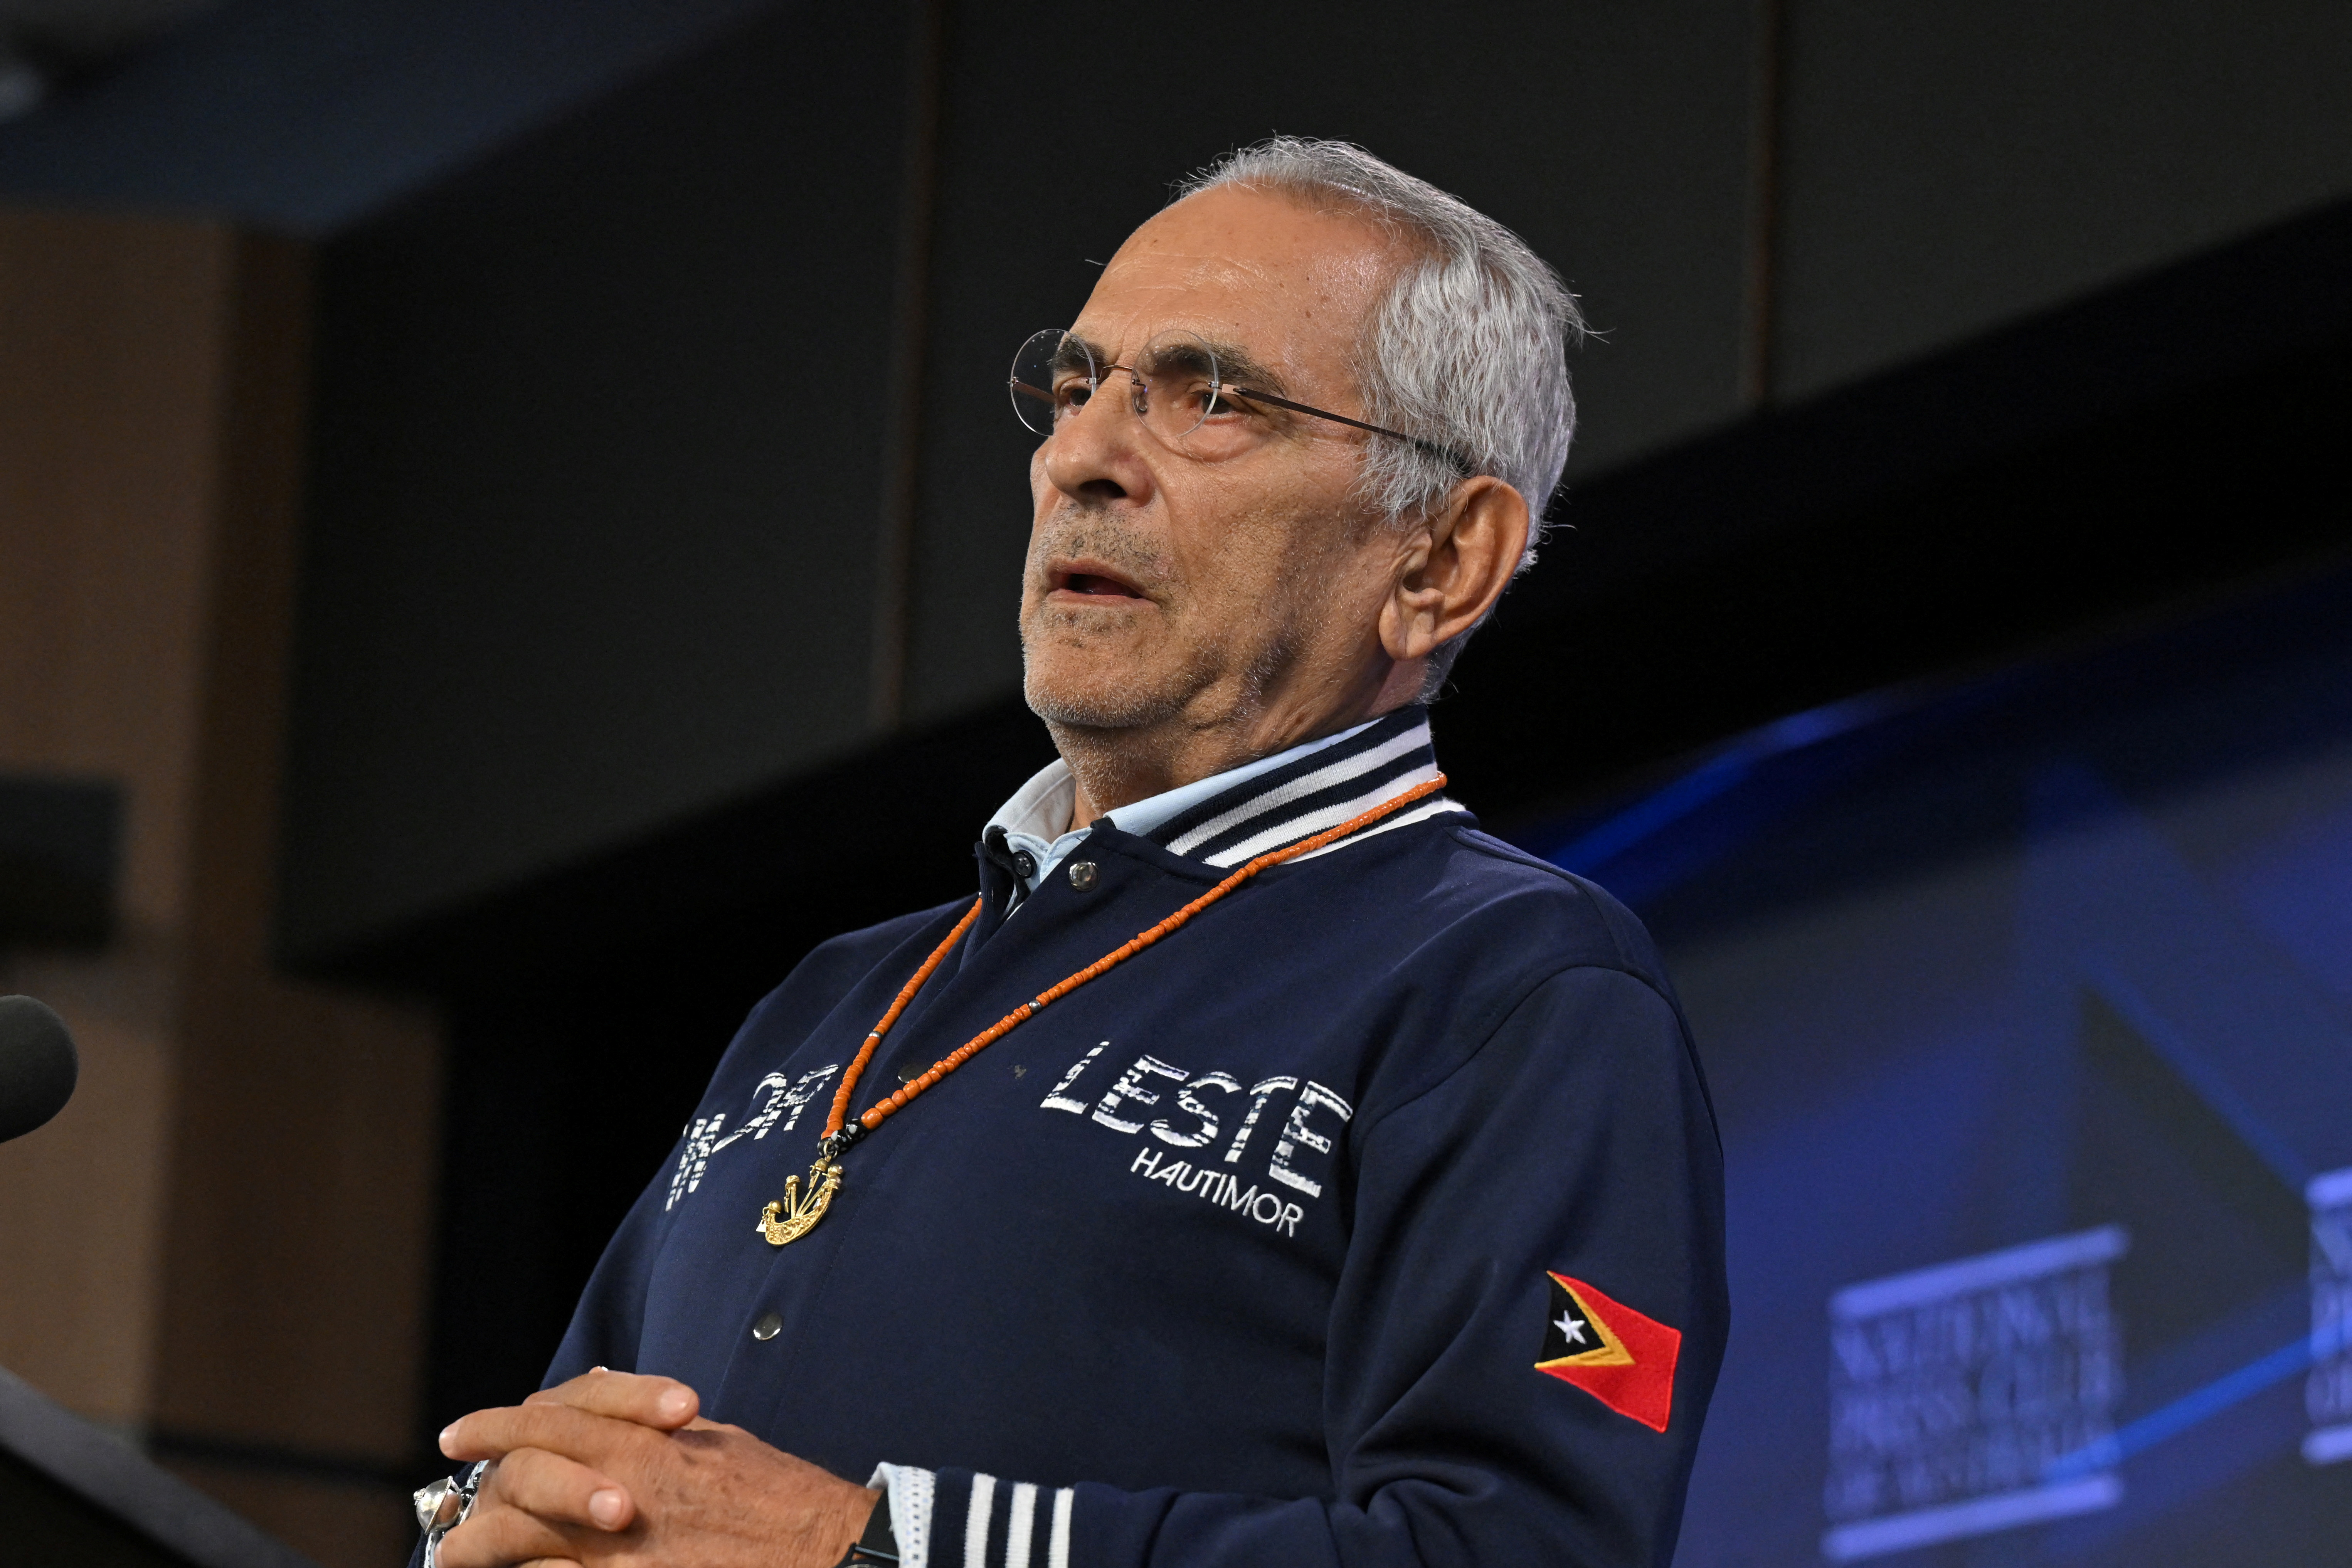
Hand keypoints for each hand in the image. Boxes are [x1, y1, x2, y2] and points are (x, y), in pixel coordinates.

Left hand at [435, 1370, 878, 1567]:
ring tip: (458, 1557)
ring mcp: (622, 1556)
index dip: (494, 1426)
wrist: (829, 1554)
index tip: (462, 1434)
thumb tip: (604, 1399)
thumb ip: (655, 1424)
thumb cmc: (782, 1499)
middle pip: (518, 1483)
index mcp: (648, 1445)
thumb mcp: (718, 1441)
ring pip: (521, 1547)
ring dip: (479, 1550)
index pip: (548, 1421)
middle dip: (473, 1496)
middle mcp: (625, 1493)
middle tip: (451, 1513)